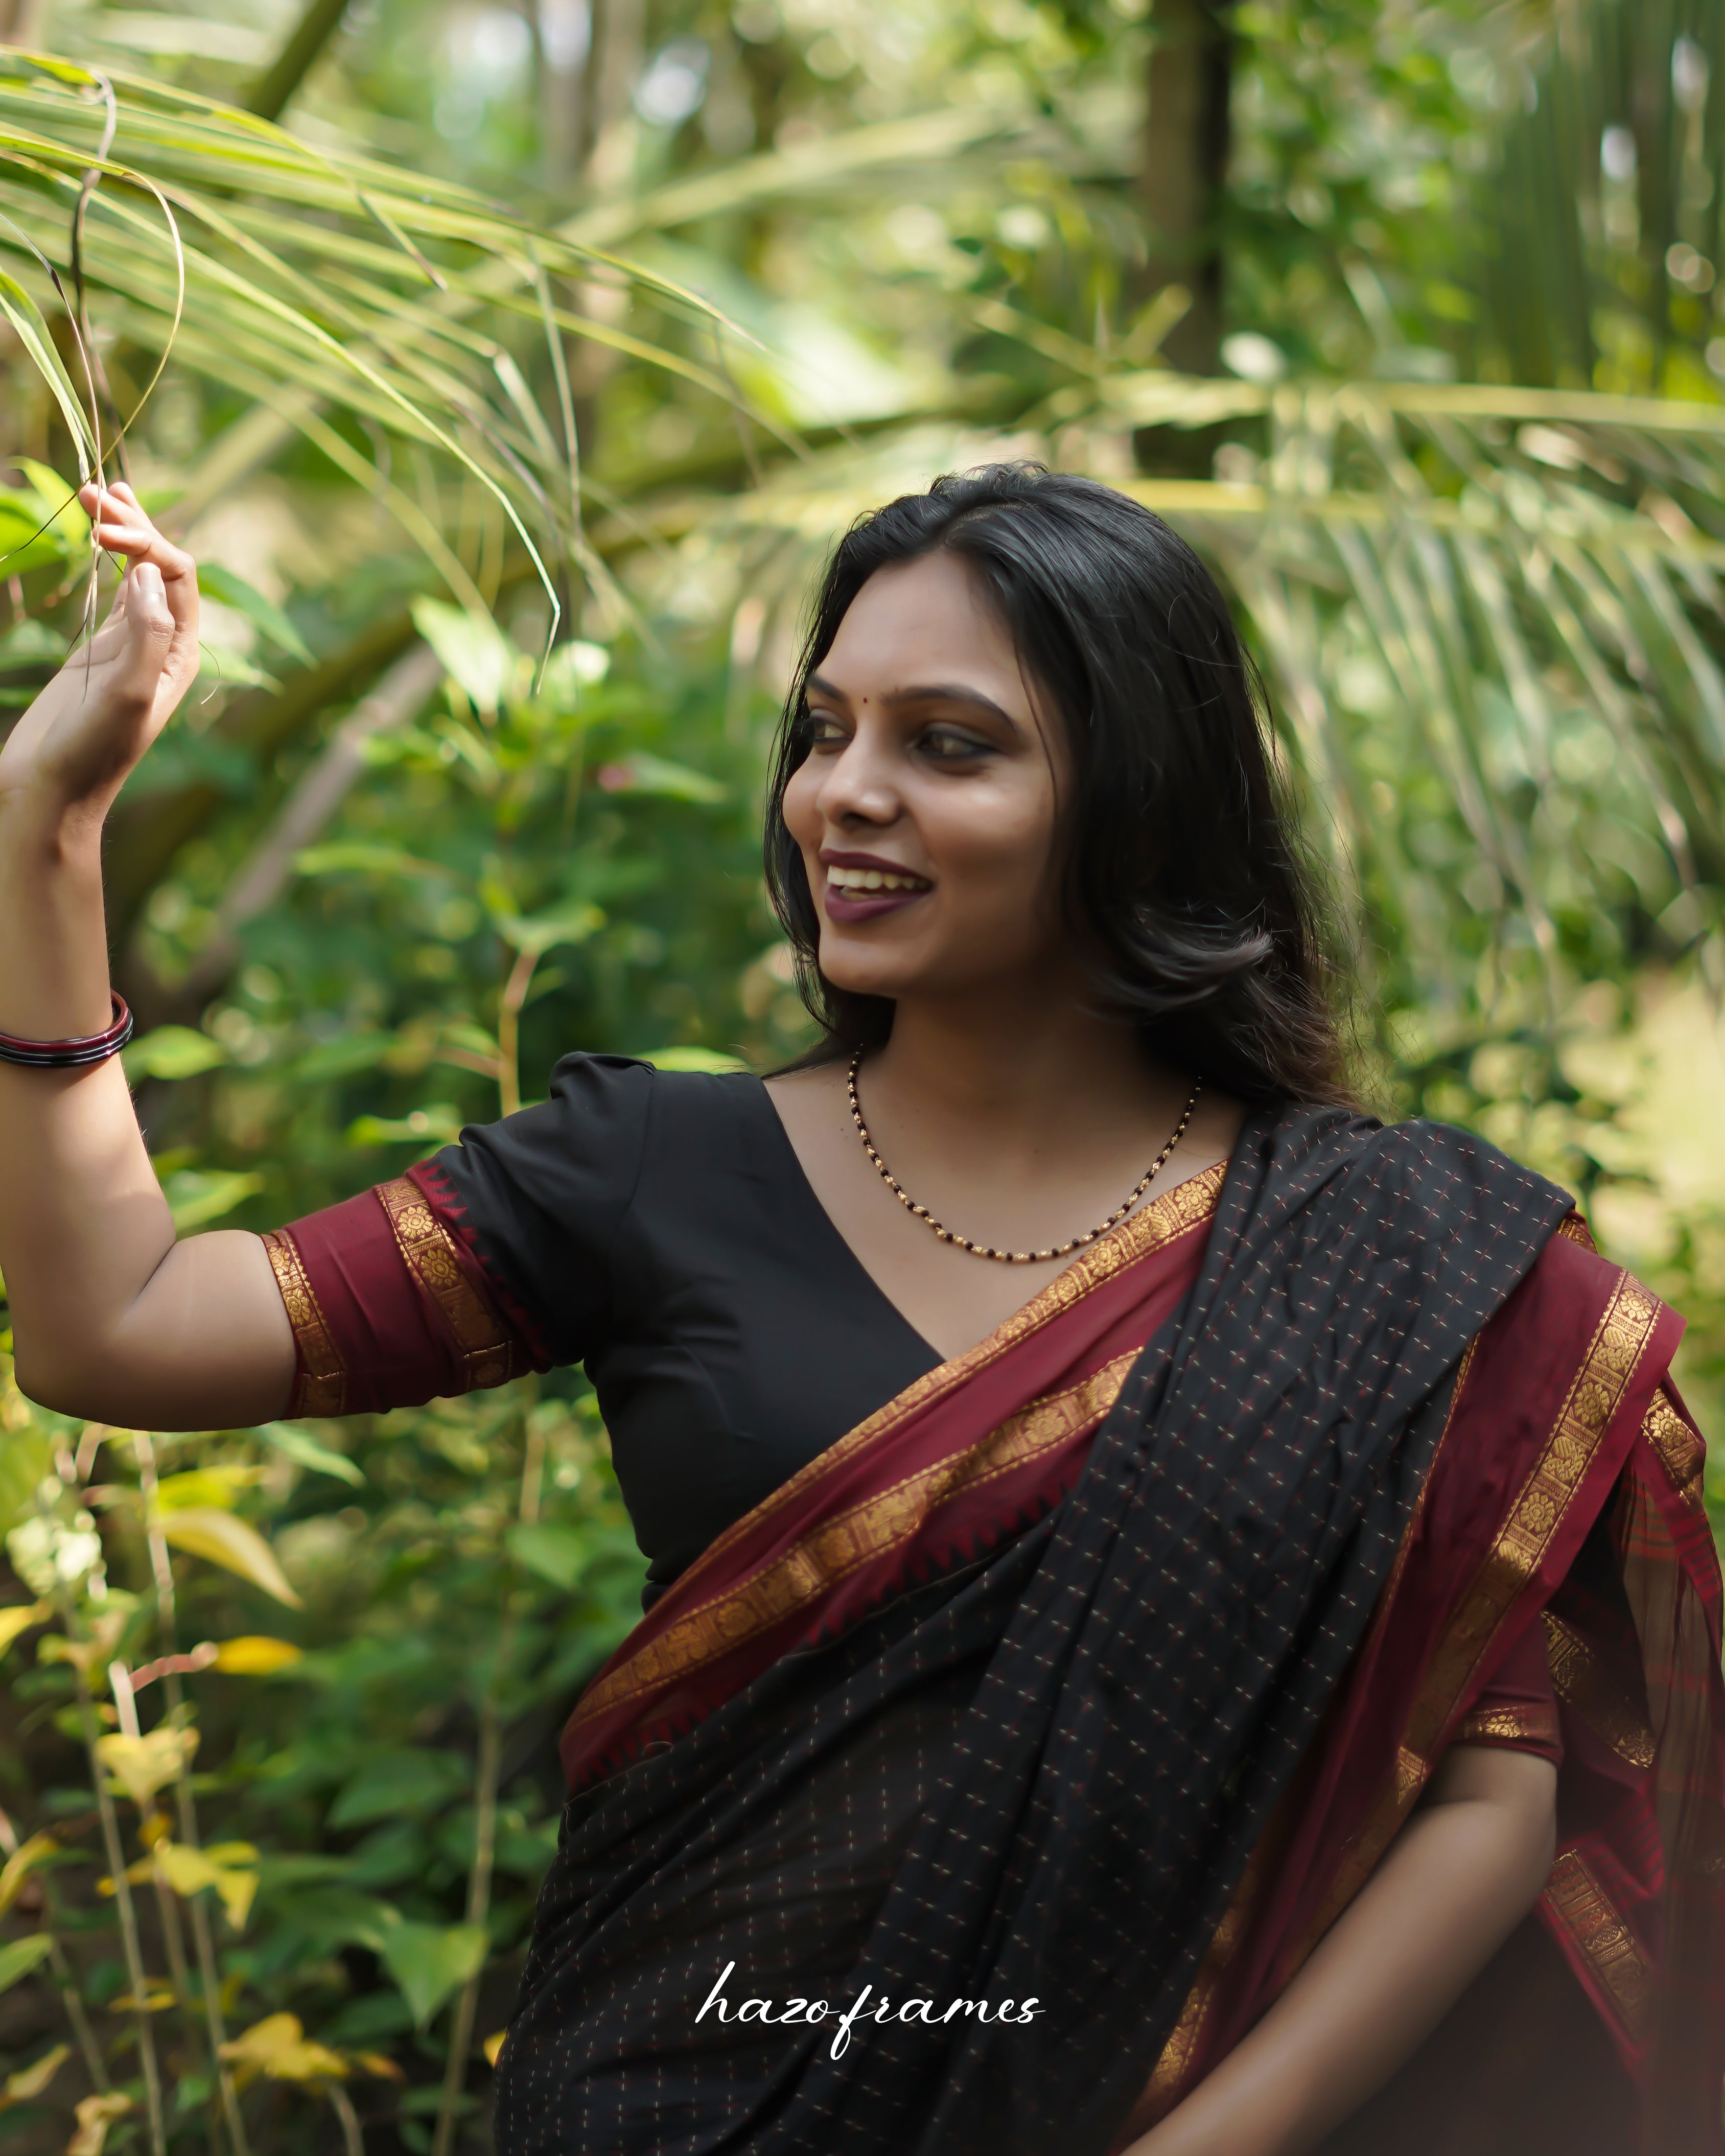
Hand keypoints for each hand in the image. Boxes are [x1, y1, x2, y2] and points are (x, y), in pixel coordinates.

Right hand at [0, 482, 198, 822]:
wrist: (53, 790)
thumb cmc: (91, 750)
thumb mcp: (125, 692)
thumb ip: (144, 633)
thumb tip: (146, 573)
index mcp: (180, 653)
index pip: (176, 577)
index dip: (144, 545)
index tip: (100, 537)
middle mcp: (164, 645)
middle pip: (159, 568)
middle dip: (134, 527)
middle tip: (99, 490)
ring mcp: (132, 644)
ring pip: (137, 575)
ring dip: (123, 533)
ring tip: (100, 492)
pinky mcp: (102, 650)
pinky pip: (115, 593)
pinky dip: (109, 560)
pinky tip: (101, 537)